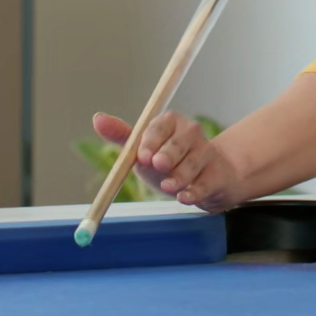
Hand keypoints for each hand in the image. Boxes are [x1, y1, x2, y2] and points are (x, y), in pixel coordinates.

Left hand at [92, 111, 246, 211]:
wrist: (203, 180)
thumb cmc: (168, 161)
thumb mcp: (142, 149)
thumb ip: (121, 136)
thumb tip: (97, 118)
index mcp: (170, 122)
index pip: (160, 127)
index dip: (151, 141)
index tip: (143, 156)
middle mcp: (191, 132)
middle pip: (180, 141)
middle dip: (168, 154)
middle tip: (158, 165)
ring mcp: (207, 151)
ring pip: (193, 163)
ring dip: (179, 177)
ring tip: (168, 187)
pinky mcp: (218, 172)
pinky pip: (206, 182)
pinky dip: (194, 191)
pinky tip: (184, 197)